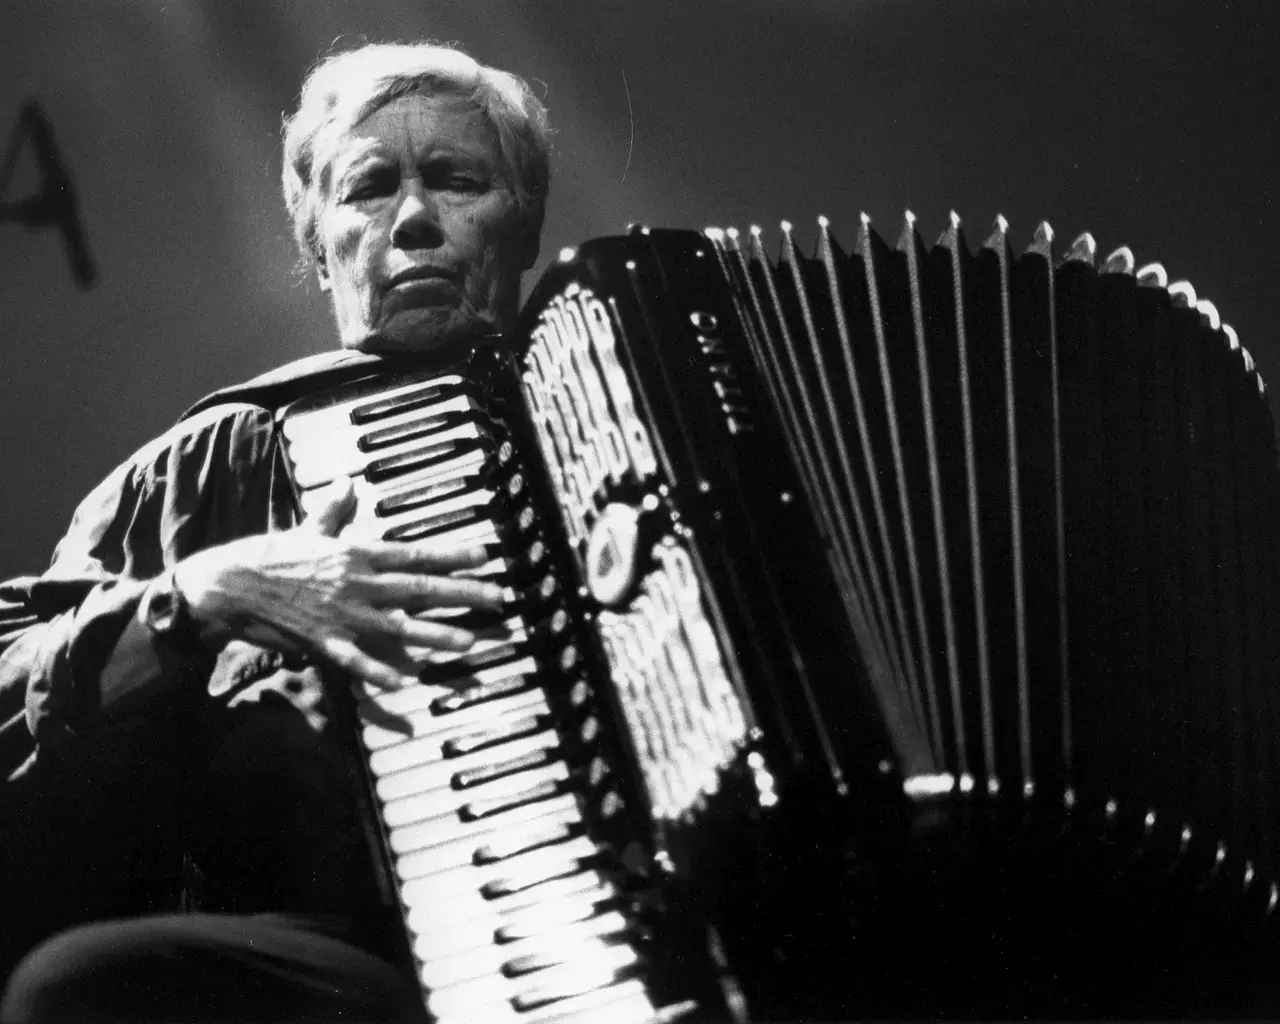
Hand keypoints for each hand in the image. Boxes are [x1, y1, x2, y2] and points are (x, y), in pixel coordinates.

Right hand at [173, 476, 502, 689]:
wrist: (229, 584)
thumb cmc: (270, 554)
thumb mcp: (307, 528)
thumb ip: (334, 509)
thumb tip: (349, 483)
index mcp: (357, 553)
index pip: (415, 553)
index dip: (452, 554)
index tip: (486, 556)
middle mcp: (357, 583)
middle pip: (420, 589)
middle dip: (463, 594)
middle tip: (498, 600)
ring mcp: (342, 614)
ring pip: (400, 626)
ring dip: (437, 634)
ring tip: (470, 641)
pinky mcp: (323, 641)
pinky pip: (358, 660)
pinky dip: (380, 670)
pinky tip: (406, 680)